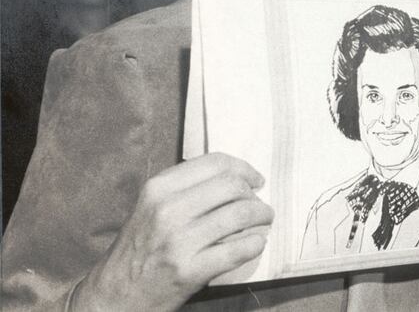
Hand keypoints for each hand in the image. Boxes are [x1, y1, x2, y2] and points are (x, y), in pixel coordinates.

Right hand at [73, 152, 272, 311]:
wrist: (113, 296)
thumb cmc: (140, 248)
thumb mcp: (152, 206)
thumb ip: (186, 188)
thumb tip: (235, 176)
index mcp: (159, 188)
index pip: (215, 163)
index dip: (243, 168)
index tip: (255, 179)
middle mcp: (167, 210)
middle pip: (231, 186)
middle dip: (254, 194)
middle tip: (260, 204)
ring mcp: (178, 241)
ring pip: (239, 214)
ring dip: (261, 216)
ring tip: (264, 221)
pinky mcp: (189, 270)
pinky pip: (237, 250)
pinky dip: (255, 244)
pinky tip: (256, 242)